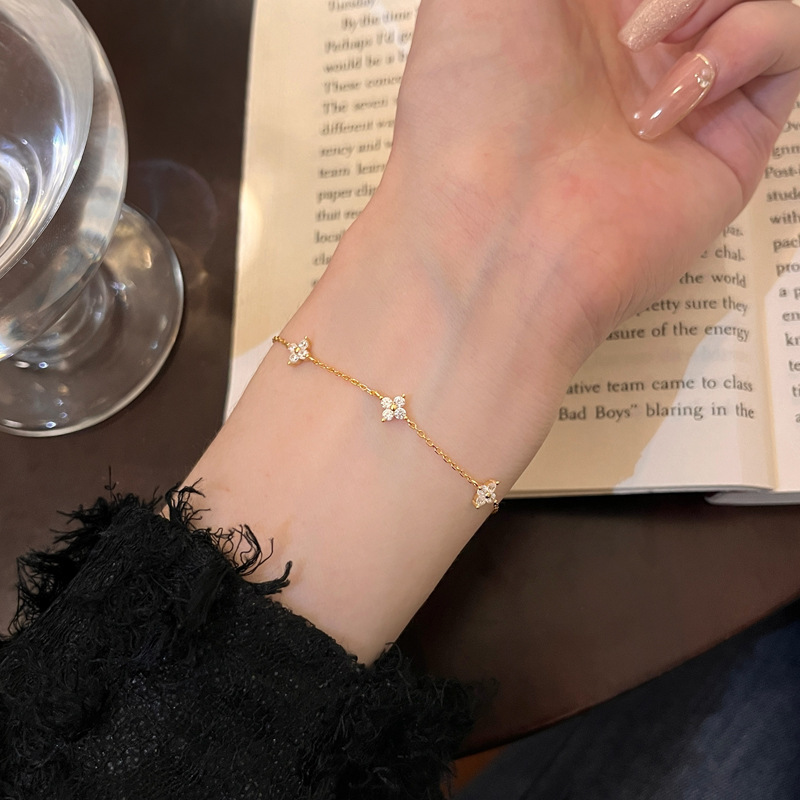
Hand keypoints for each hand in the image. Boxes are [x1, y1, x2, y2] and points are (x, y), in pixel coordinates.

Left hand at [378, 0, 799, 353]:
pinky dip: (748, 42)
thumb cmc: (466, 111)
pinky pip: (789, 43)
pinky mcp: (731, 135)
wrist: (496, 234)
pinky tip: (667, 102)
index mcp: (569, 10)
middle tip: (625, 19)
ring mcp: (682, 87)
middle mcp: (629, 45)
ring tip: (641, 44)